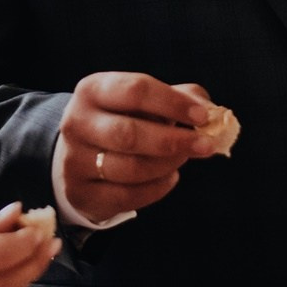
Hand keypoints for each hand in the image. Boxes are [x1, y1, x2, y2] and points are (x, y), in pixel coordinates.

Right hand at [56, 72, 216, 223]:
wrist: (82, 152)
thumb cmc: (123, 119)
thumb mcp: (145, 101)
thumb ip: (181, 98)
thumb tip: (211, 112)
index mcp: (93, 90)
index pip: (135, 90)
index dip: (172, 103)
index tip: (202, 116)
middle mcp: (77, 122)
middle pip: (129, 134)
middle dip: (173, 141)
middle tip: (205, 145)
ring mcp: (74, 160)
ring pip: (130, 168)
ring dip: (167, 165)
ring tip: (183, 158)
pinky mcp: (80, 193)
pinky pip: (126, 196)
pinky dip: (156, 189)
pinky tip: (170, 177)